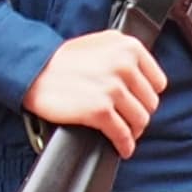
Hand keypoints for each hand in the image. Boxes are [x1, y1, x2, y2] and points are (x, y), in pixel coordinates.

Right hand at [27, 27, 165, 154]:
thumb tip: (142, 78)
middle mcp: (124, 65)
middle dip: (139, 114)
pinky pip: (123, 134)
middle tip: (128, 121)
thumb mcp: (100, 43)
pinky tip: (122, 147)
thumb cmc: (61, 60)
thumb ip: (124, 55)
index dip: (147, 96)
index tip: (138, 103)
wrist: (33, 71)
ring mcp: (112, 88)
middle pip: (150, 103)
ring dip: (133, 131)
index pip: (157, 82)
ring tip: (125, 134)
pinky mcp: (99, 110)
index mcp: (128, 46)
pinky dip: (125, 145)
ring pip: (140, 120)